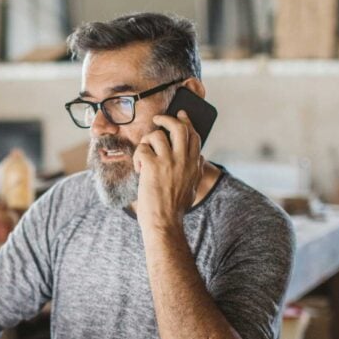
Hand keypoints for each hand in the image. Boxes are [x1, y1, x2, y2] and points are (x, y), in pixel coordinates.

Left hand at [132, 110, 203, 232]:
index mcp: (193, 164)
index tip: (181, 115)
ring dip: (146, 142)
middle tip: (158, 120)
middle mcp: (183, 159)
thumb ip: (195, 170)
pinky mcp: (152, 165)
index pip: (193, 135)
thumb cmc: (175, 209)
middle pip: (178, 127)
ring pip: (156, 135)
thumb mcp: (192, 187)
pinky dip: (138, 157)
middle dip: (167, 119)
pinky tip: (139, 169)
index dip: (186, 122)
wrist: (164, 223)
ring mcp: (168, 161)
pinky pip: (142, 149)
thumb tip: (200, 156)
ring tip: (144, 155)